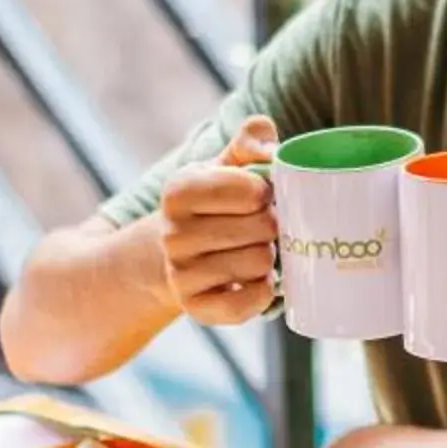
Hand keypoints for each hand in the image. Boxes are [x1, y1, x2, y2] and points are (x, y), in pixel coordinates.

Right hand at [160, 115, 279, 327]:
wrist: (177, 252)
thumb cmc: (216, 200)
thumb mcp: (227, 163)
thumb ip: (251, 139)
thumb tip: (272, 150)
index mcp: (179, 190)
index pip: (252, 190)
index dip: (268, 192)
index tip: (260, 195)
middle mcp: (173, 234)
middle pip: (262, 227)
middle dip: (272, 224)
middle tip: (262, 225)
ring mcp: (181, 274)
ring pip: (260, 263)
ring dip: (269, 256)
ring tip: (254, 248)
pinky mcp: (196, 308)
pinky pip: (250, 302)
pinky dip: (263, 291)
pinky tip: (256, 279)